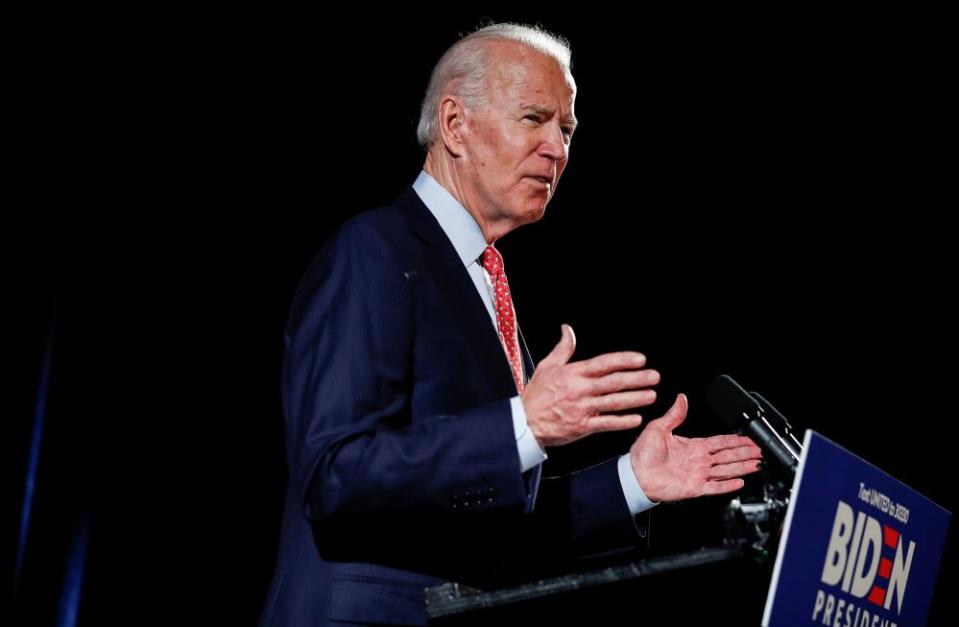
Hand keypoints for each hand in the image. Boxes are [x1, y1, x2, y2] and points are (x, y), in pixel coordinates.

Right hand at [521, 324, 658, 446]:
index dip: (623, 360)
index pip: (603, 363)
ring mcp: (582, 408)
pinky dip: (622, 421)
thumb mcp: (546, 366)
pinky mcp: (582, 426)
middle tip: (654, 376)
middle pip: (614, 382)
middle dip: (637, 378)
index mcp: (573, 373)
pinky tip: (636, 418)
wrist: (524, 422)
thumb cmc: (536, 394)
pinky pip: (606, 423)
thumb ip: (563, 348)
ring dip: (635, 398)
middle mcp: (580, 389)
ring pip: (614, 402)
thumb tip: (567, 329)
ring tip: (651, 395)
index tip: (640, 359)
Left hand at [629, 393, 761, 502]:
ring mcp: (698, 474)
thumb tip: (681, 398)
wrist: (635, 474)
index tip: (749, 439)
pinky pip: (715, 486)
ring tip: (756, 464)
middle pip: (728, 456)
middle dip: (744, 453)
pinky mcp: (694, 487)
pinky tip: (740, 482)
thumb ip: (674, 414)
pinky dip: (728, 485)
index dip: (735, 440)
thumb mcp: (658, 428)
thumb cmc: (642, 453)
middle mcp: (698, 460)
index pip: (720, 442)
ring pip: (726, 470)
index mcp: (692, 446)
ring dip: (742, 467)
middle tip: (760, 451)